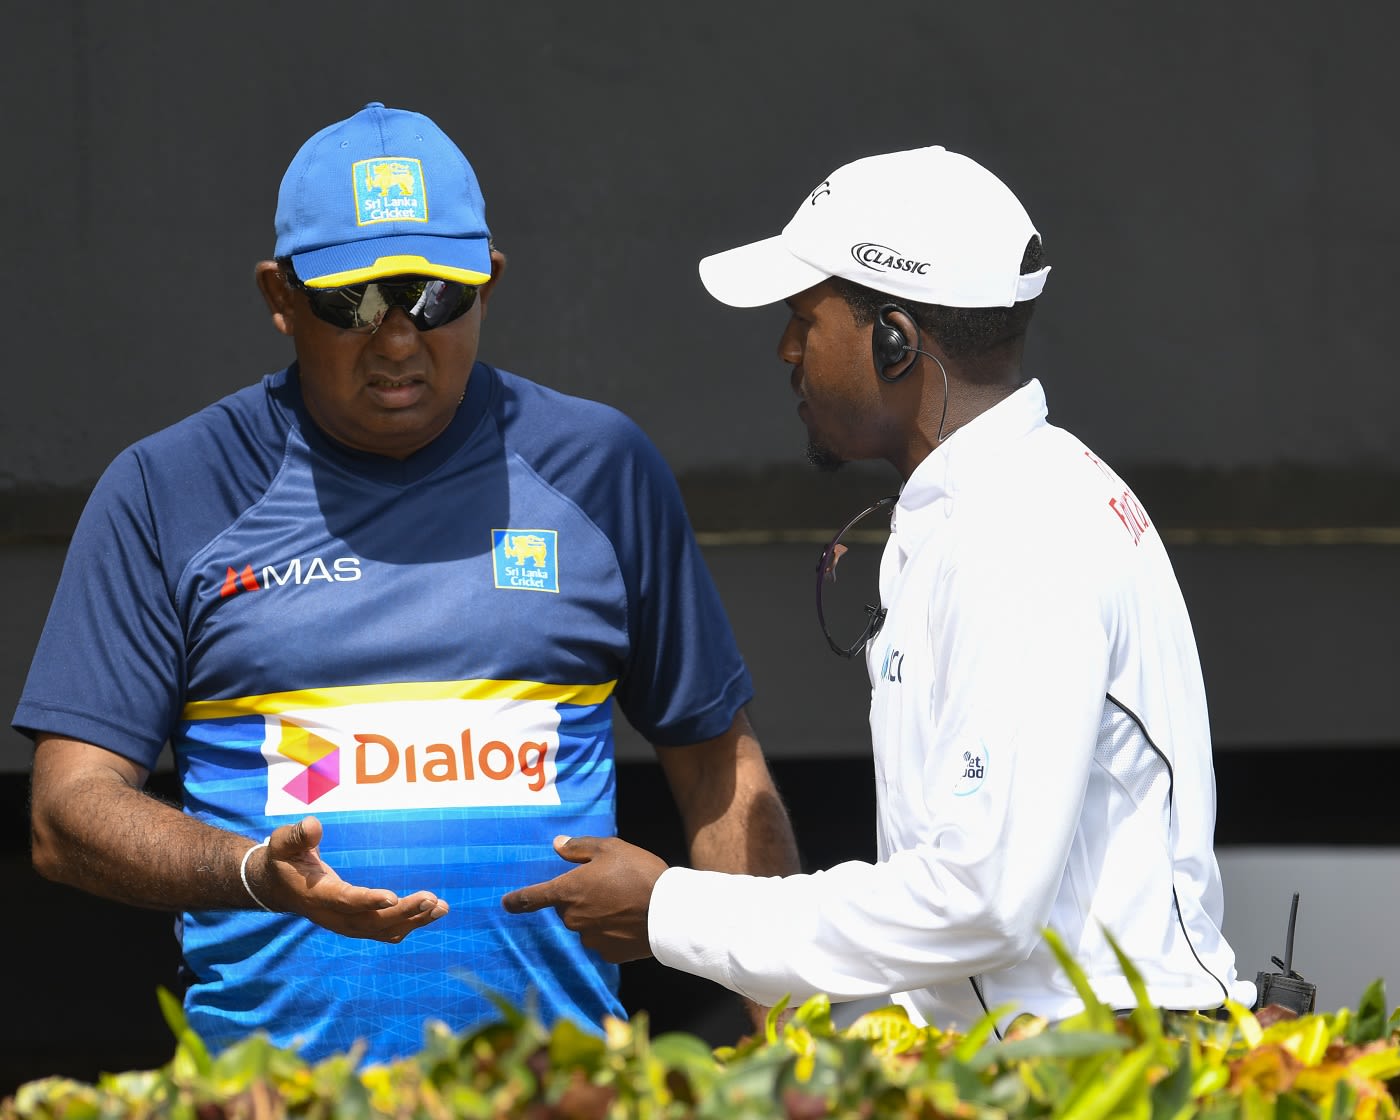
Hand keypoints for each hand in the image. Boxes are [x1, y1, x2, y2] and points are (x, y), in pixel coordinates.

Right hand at [256, 816, 448, 942]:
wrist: (279, 886)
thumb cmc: (285, 858)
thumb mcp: (283, 843)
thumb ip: (298, 835)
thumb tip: (313, 825)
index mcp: (317, 896)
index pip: (344, 901)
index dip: (368, 900)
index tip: (393, 896)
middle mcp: (334, 916)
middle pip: (371, 921)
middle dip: (403, 912)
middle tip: (432, 899)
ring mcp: (346, 924)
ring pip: (383, 929)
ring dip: (414, 920)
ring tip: (441, 907)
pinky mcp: (357, 923)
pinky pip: (386, 929)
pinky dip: (410, 923)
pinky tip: (432, 913)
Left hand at [501, 835, 667, 962]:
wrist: (669, 912)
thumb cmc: (638, 873)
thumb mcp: (610, 848)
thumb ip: (579, 848)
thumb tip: (557, 845)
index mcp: (568, 891)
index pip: (532, 897)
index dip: (517, 900)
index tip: (505, 903)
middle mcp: (572, 919)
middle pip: (568, 909)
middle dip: (581, 899)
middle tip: (610, 886)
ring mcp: (589, 939)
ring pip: (586, 925)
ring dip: (597, 916)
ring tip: (626, 903)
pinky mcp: (608, 955)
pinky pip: (604, 941)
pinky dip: (612, 932)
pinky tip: (631, 921)